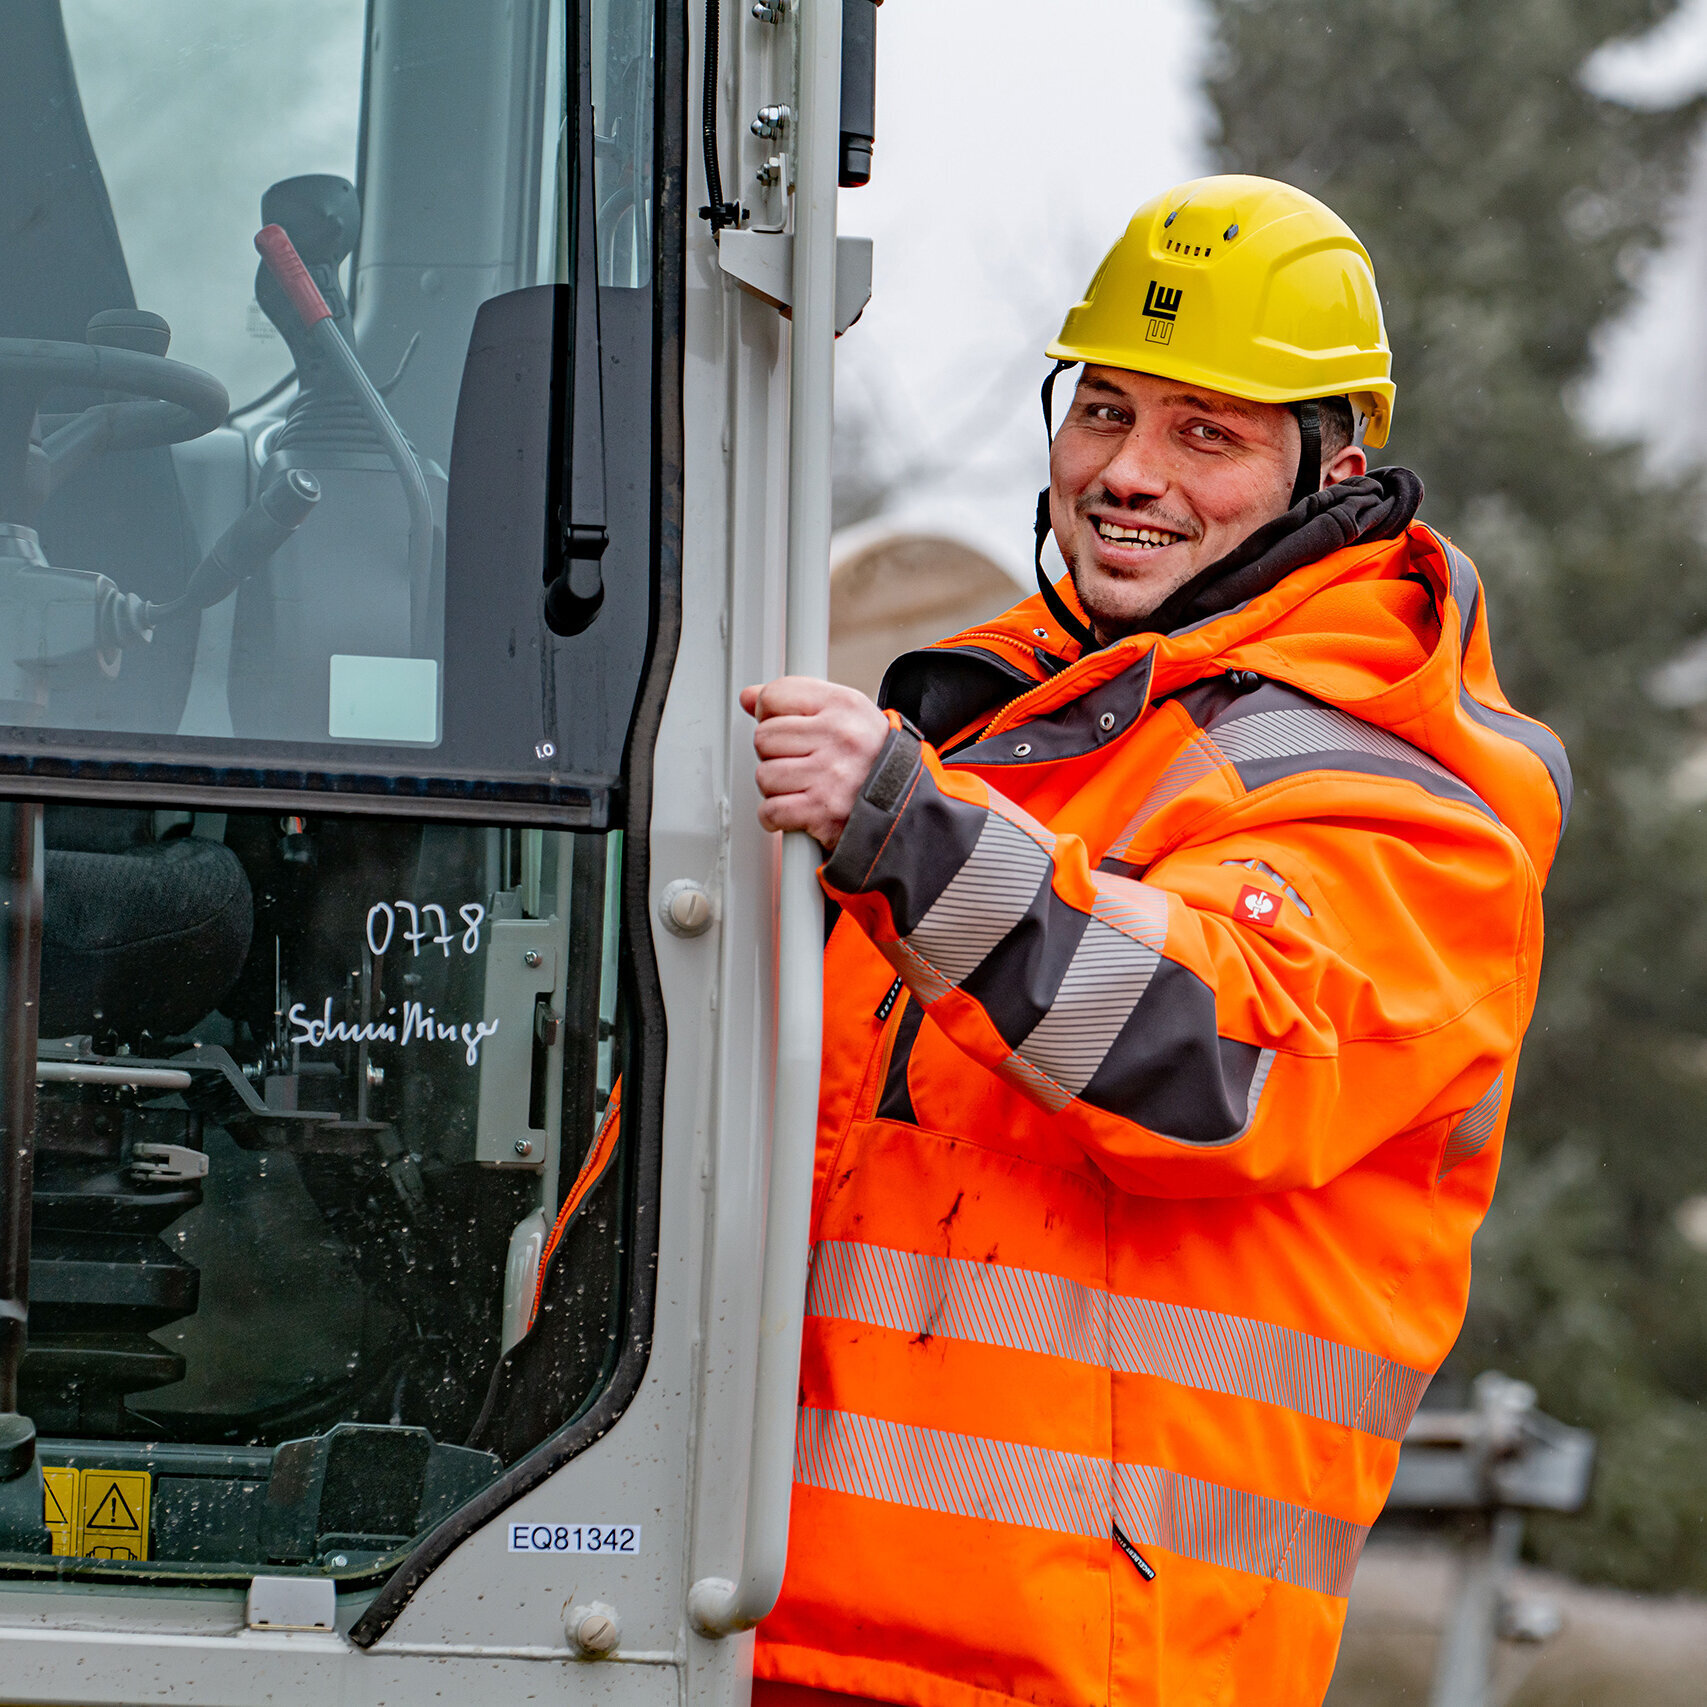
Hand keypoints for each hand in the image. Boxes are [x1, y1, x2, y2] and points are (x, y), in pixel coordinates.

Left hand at [740, 676, 890, 849]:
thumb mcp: (845, 715)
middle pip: (764, 737)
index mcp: (844, 705)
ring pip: (764, 775)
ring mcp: (830, 775)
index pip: (777, 695)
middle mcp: (839, 737)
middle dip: (774, 754)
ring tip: (802, 786)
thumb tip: (749, 696)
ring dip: (776, 787)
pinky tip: (796, 810)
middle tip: (799, 762)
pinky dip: (776, 816)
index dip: (771, 714)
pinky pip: (771, 810)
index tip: (785, 729)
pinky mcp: (822, 811)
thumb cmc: (872, 760)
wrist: (907, 808)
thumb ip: (796, 701)